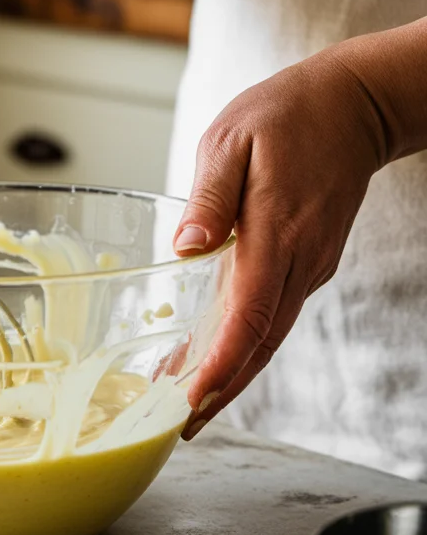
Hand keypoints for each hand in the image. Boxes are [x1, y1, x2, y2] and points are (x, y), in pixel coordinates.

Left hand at [173, 50, 387, 437]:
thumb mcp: (234, 139)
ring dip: (231, 375)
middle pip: (259, 344)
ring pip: (267, 337)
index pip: (249, 315)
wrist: (354, 106)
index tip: (192, 398)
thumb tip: (186, 246)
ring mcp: (308, 267)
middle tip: (181, 428)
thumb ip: (211, 195)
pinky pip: (271, 316)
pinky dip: (243, 345)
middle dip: (221, 391)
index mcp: (277, 233)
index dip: (221, 362)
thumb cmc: (287, 116)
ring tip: (185, 407)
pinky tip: (209, 356)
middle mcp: (299, 262)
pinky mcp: (305, 265)